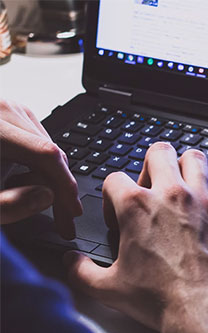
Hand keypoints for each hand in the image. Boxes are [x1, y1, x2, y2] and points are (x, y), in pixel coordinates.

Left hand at [0, 100, 81, 237]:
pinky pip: (36, 142)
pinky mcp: (8, 113)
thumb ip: (8, 205)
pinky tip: (22, 181)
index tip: (72, 213)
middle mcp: (2, 109)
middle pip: (50, 151)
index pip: (46, 154)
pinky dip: (37, 166)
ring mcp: (6, 108)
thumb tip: (47, 197)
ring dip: (47, 178)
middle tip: (62, 220)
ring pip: (47, 148)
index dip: (65, 186)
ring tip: (25, 197)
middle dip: (59, 188)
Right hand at [64, 143, 207, 332]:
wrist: (204, 311)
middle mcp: (171, 195)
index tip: (118, 215)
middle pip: (159, 152)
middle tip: (153, 187)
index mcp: (136, 206)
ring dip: (189, 168)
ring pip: (197, 159)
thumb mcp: (107, 288)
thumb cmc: (160, 300)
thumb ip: (81, 271)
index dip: (111, 195)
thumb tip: (71, 261)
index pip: (114, 178)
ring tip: (186, 185)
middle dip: (152, 165)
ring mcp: (204, 201)